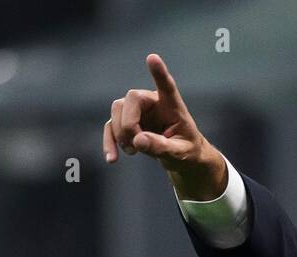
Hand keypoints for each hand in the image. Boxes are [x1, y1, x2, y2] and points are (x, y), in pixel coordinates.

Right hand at [103, 53, 227, 200]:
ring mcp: (137, 110)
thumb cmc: (186, 150)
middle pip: (131, 99)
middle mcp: (153, 101)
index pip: (166, 86)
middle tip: (136, 146)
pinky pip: (110, 126)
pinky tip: (112, 159)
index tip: (152, 58)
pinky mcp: (126, 121)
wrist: (181, 156)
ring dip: (120, 133)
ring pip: (117, 109)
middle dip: (128, 124)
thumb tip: (138, 140)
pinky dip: (109, 142)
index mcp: (172, 105)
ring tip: (133, 152)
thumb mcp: (180, 153)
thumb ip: (162, 147)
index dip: (159, 73)